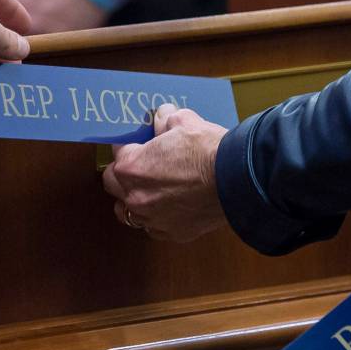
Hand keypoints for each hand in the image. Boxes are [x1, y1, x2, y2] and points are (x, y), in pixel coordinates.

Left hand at [103, 104, 228, 241]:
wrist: (237, 180)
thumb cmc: (209, 151)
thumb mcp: (184, 121)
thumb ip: (166, 119)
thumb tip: (163, 116)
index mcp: (132, 167)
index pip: (118, 153)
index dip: (129, 146)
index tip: (139, 144)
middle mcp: (135, 197)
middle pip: (113, 185)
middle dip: (123, 173)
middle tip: (141, 166)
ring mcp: (152, 219)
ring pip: (127, 212)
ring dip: (133, 200)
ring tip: (148, 191)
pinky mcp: (172, 233)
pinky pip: (153, 227)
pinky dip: (157, 217)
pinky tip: (169, 207)